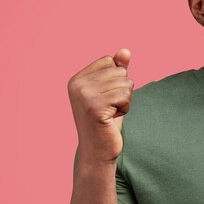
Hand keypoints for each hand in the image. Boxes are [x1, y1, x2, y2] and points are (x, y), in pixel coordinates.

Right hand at [68, 48, 133, 163]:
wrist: (98, 151)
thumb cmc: (106, 121)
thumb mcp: (112, 92)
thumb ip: (117, 70)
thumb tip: (126, 51)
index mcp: (77, 79)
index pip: (110, 61)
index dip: (117, 79)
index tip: (106, 98)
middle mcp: (77, 85)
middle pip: (120, 71)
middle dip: (123, 90)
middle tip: (110, 108)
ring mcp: (84, 95)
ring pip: (125, 83)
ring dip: (125, 100)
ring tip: (111, 114)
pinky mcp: (95, 107)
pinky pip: (125, 95)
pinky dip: (125, 108)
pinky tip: (112, 119)